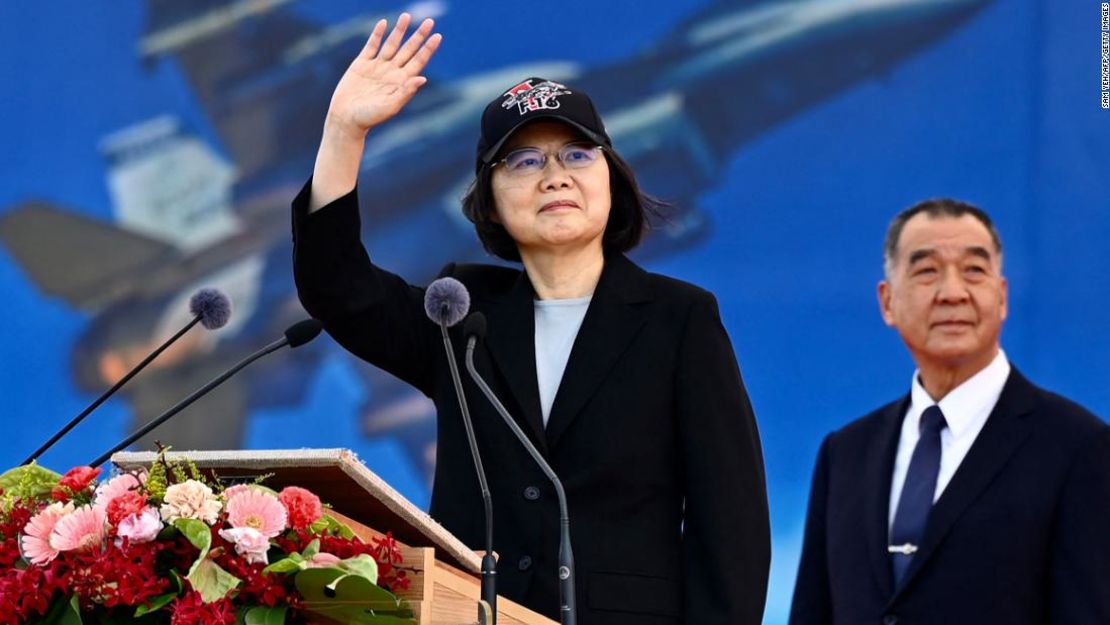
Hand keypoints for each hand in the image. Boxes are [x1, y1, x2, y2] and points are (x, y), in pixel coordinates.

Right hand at [310, 13, 440, 208]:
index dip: (428, 48)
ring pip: (392, 44)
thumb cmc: (369, 118)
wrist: (346, 119)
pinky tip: (383, 23)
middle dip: (419, 35)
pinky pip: (371, 46)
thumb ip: (406, 92)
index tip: (438, 36)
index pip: (419, 61)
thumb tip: (422, 78)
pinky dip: (377, 34)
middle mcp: (392, 72)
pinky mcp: (361, 64)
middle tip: (430, 21)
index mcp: (401, 82)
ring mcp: (377, 66)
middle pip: (409, 49)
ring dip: (400, 30)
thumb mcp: (390, 107)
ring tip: (407, 16)